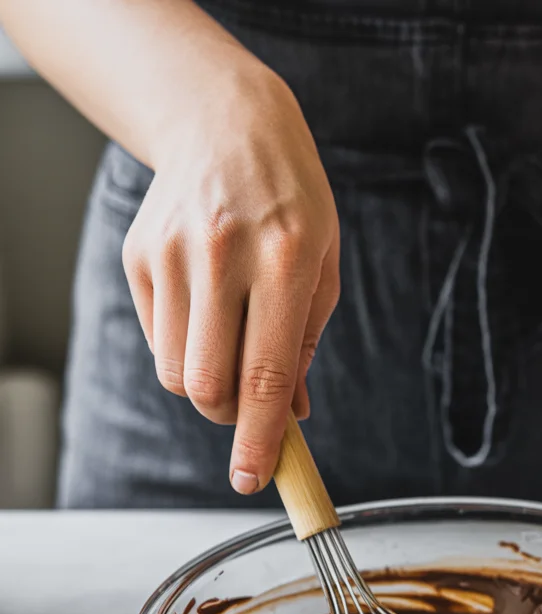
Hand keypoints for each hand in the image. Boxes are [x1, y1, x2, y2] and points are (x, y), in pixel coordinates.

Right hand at [122, 64, 339, 493]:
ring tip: (232, 342)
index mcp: (284, 260)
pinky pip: (160, 342)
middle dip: (230, 419)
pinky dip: (185, 350)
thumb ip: (304, 345)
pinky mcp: (139, 256)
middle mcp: (221, 256)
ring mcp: (171, 254)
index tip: (253, 479)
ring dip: (208, 385)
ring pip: (178, 373)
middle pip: (208, 386)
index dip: (259, 438)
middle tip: (249, 409)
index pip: (264, 374)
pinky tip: (206, 308)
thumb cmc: (291, 203)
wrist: (226, 125)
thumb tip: (290, 417)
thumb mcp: (322, 267)